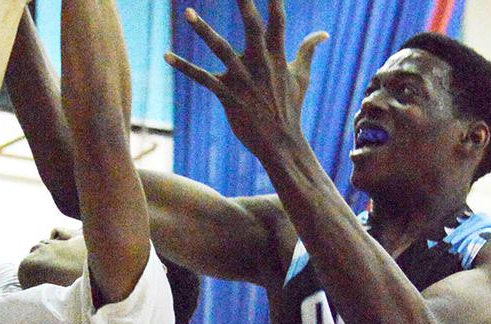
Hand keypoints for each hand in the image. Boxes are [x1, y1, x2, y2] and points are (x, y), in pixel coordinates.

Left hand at [165, 0, 327, 158]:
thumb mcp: (302, 77)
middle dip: (245, 5)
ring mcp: (244, 80)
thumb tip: (323, 33)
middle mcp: (261, 64)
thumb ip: (308, 51)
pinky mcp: (228, 95)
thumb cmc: (290, 109)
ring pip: (222, 49)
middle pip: (252, 28)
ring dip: (204, 30)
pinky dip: (184, 66)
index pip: (278, 22)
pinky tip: (166, 55)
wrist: (281, 143)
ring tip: (188, 12)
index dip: (275, 1)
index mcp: (278, 57)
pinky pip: (203, 78)